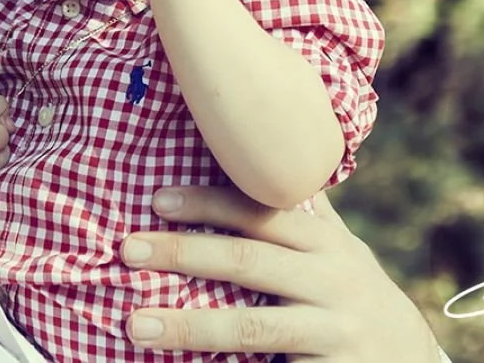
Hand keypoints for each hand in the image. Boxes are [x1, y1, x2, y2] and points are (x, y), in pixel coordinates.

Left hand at [119, 186, 442, 361]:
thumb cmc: (356, 296)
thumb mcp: (340, 249)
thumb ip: (302, 212)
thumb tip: (265, 152)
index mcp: (324, 243)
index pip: (260, 212)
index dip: (209, 203)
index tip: (156, 199)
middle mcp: (331, 280)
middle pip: (249, 261)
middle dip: (185, 252)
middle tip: (126, 248)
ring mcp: (331, 330)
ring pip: (252, 325)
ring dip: (188, 325)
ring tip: (133, 325)